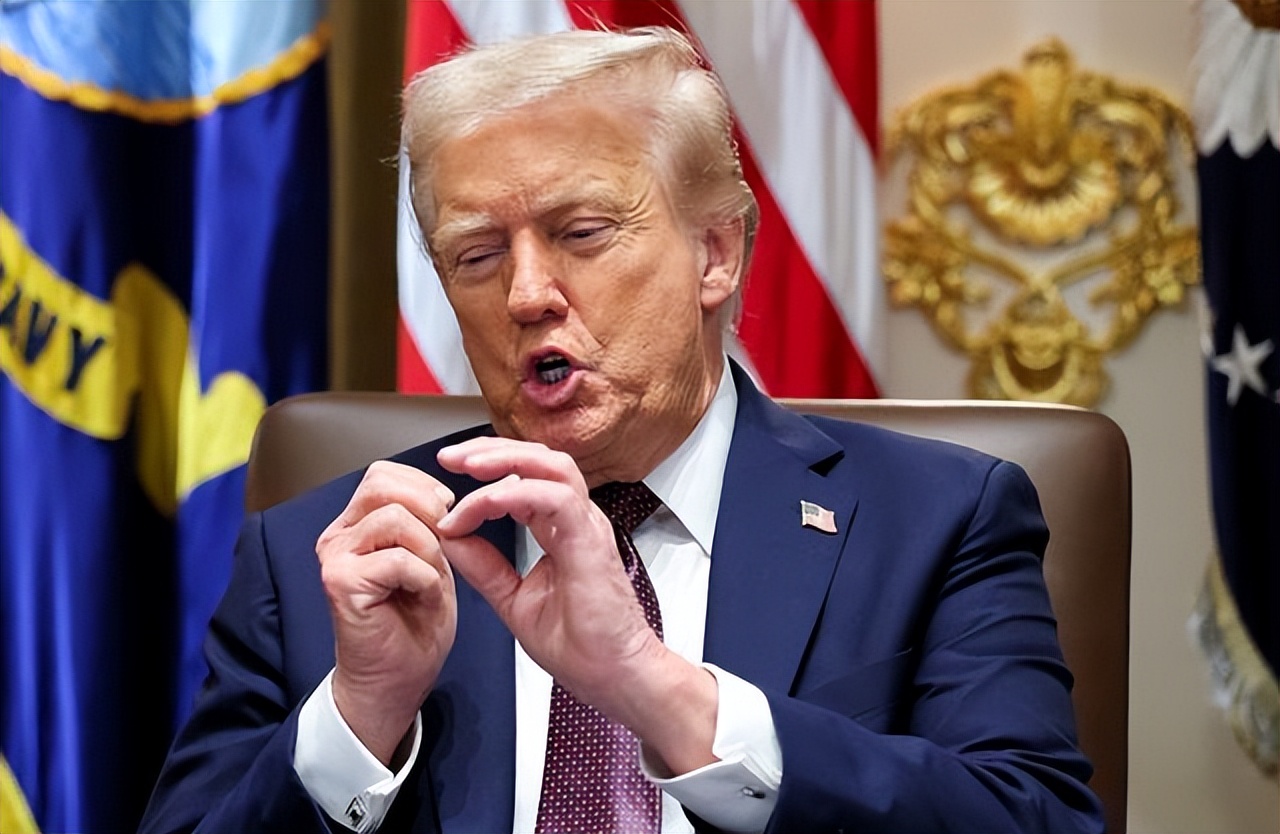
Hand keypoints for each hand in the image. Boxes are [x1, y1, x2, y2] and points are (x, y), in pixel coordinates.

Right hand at [315, 460, 456, 765]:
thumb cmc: (415, 622)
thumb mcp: (431, 558)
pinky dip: (424, 578)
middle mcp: (338, 535)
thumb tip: (449, 489)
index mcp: (357, 524)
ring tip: (431, 580)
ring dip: (429, 548)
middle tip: (445, 545)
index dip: (425, 487)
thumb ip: (430, 522)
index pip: (384, 473)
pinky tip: (424, 599)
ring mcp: (335, 558)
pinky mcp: (340, 584)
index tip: (448, 516)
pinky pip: (397, 560)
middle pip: (383, 485)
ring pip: (395, 518)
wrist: (398, 678)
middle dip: (429, 509)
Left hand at [434, 437, 717, 774]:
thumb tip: (450, 538)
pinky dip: (514, 493)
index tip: (447, 489)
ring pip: (550, 465)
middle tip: (449, 457)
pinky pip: (555, 497)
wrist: (613, 677)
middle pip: (538, 458)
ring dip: (504, 460)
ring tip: (466, 466)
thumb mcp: (513, 599)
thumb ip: (484, 566)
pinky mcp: (590, 540)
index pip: (525, 477)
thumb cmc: (580, 645)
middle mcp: (576, 519)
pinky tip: (483, 504)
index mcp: (561, 528)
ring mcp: (587, 526)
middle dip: (490, 451)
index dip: (486, 473)